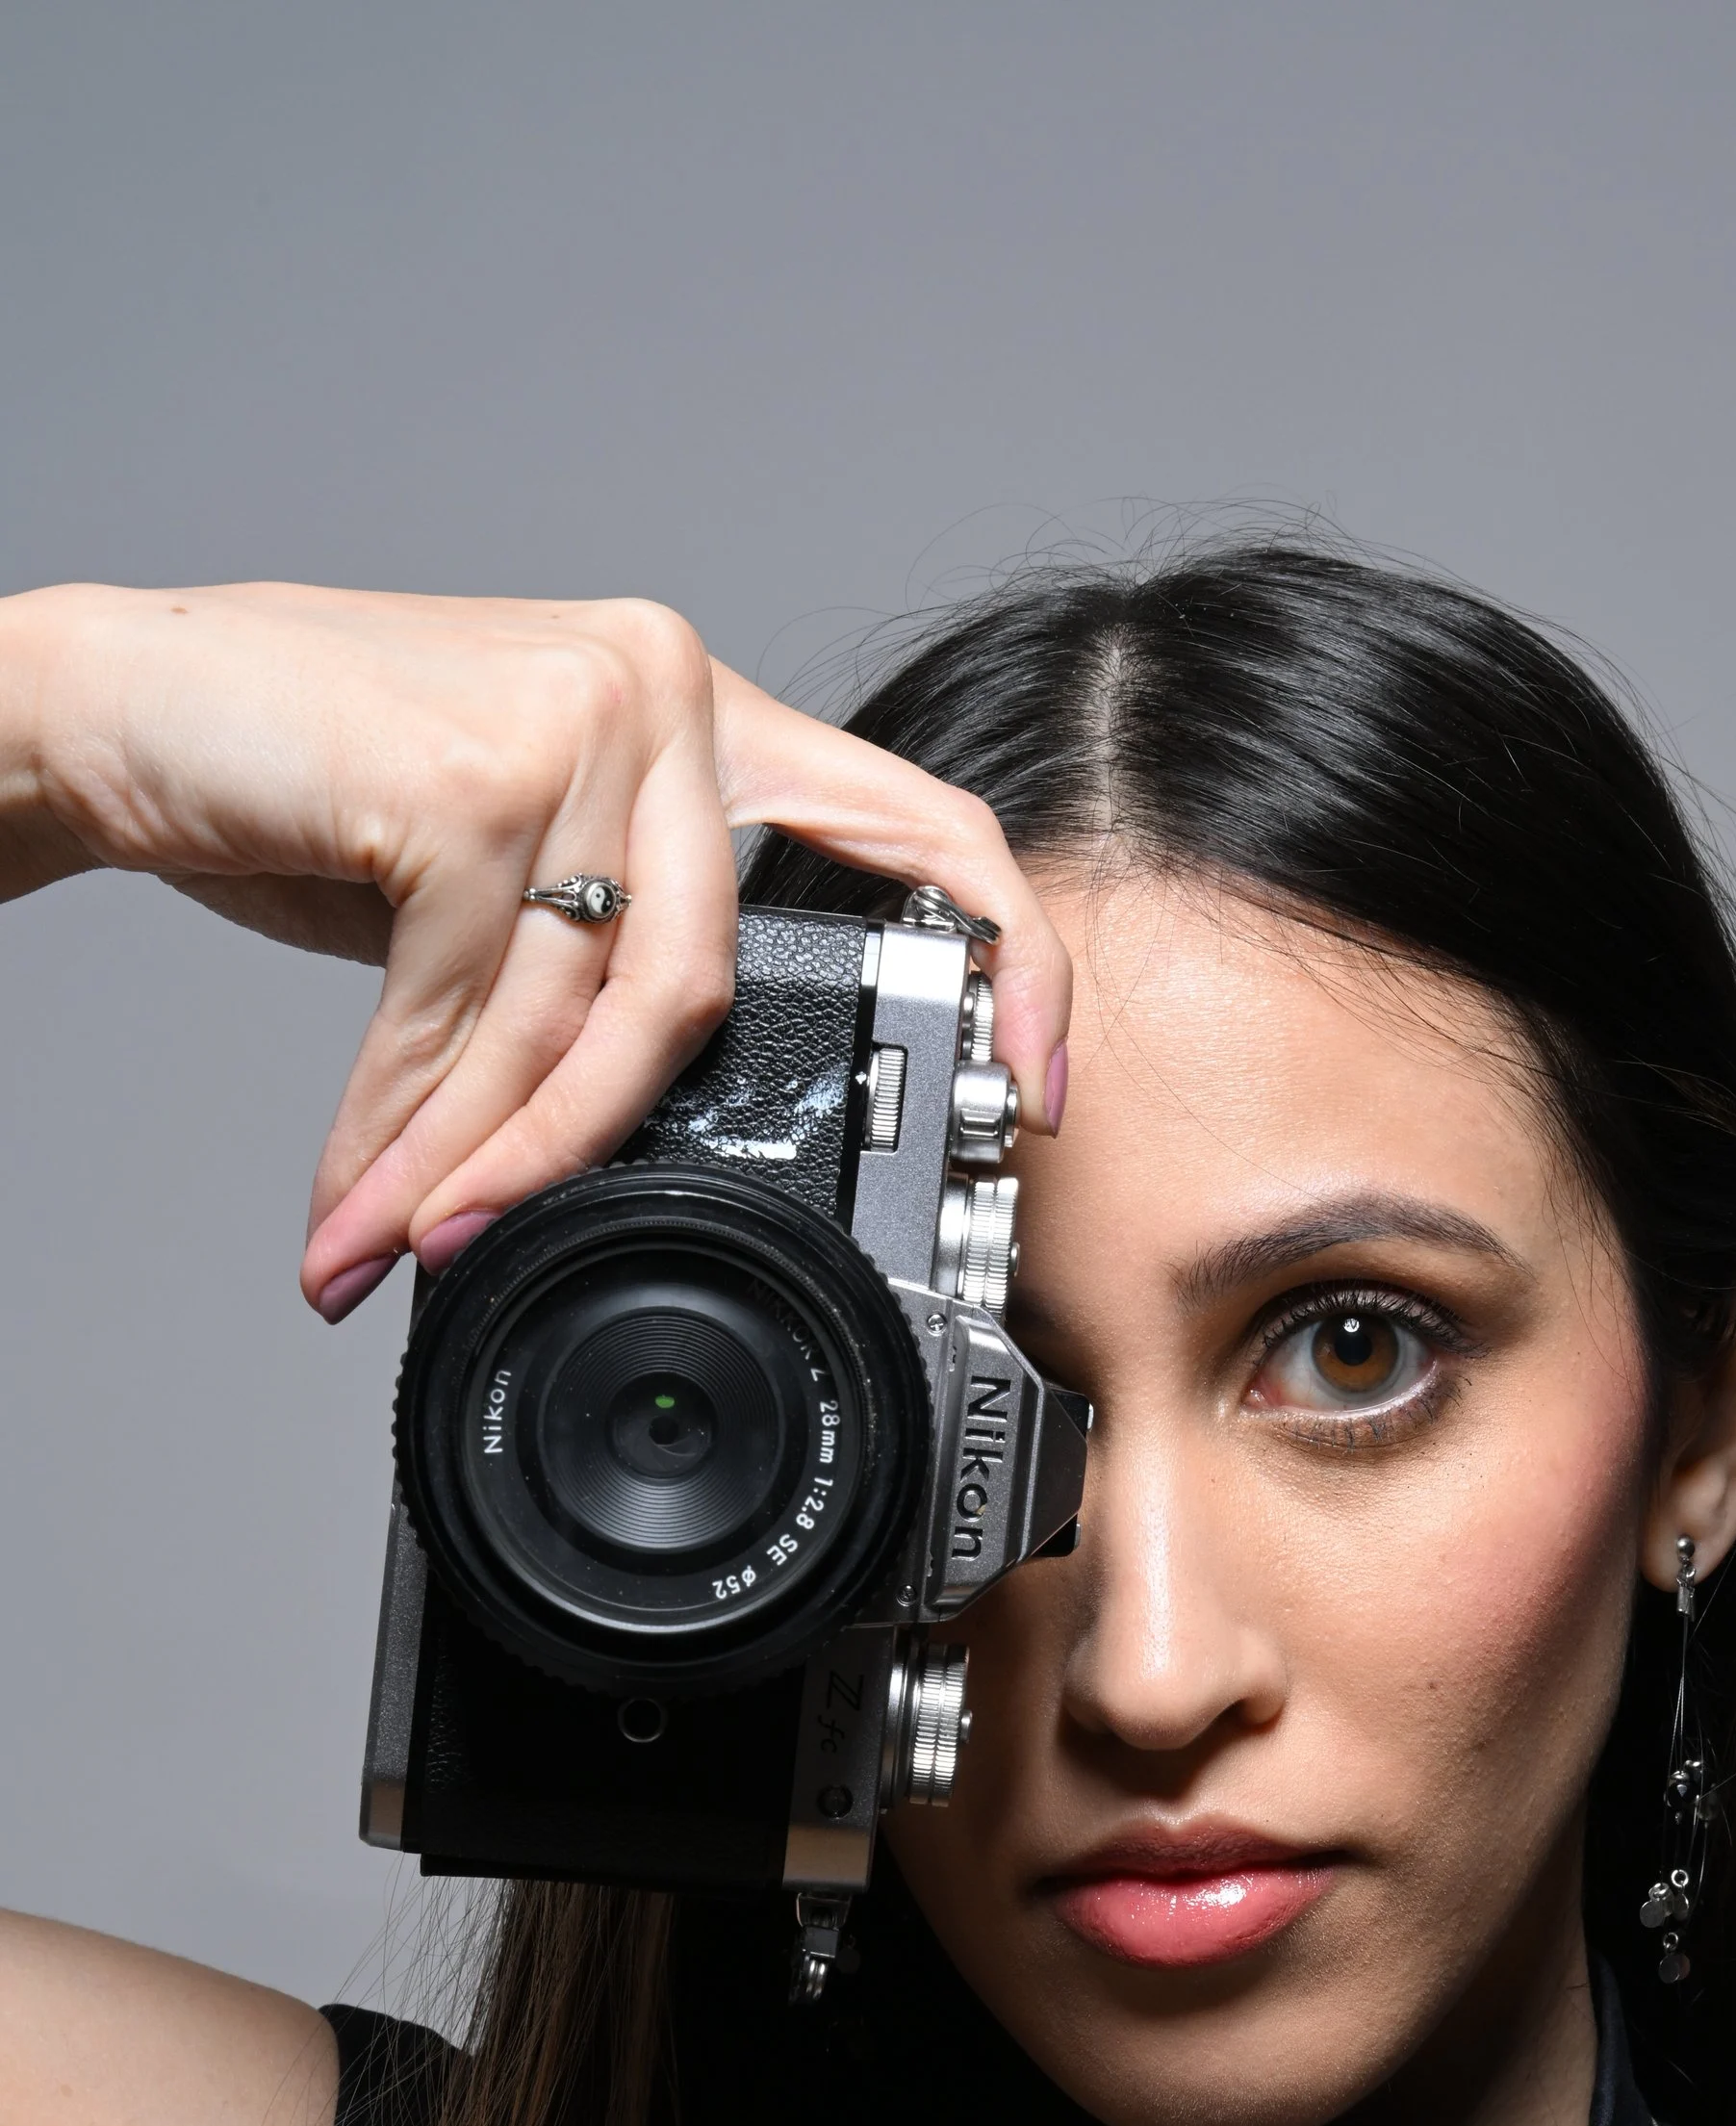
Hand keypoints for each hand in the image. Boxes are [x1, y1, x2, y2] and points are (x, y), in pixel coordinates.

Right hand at [0, 582, 1073, 1316]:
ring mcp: (582, 717)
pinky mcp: (479, 774)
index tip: (1039, 1091)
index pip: (918, 825)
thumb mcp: (502, 872)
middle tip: (519, 1247)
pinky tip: (356, 1205)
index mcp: (702, 713)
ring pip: (584, 1024)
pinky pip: (475, 1020)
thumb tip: (652, 1143)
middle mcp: (665, 693)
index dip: (1011, 961)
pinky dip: (404, 1139)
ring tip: (403, 1242)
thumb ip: (603, 960)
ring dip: (481, 1167)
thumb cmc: (314, 786)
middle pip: (717, 990)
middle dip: (608, 1150)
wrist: (121, 701)